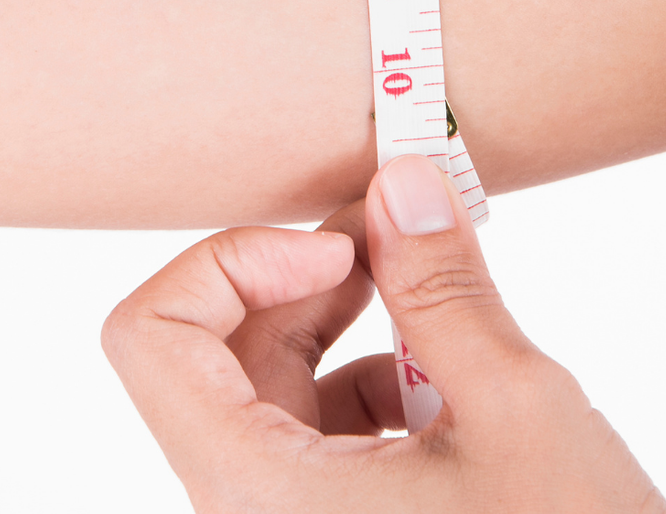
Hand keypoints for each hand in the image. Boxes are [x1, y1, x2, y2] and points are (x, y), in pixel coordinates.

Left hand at [103, 153, 665, 512]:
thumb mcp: (517, 406)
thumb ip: (443, 287)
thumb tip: (401, 183)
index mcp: (259, 493)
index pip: (148, 340)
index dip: (228, 262)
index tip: (336, 250)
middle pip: (214, 354)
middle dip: (305, 276)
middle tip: (401, 234)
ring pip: (267, 391)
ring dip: (346, 325)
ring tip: (442, 305)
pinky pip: (314, 437)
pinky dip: (372, 385)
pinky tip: (455, 385)